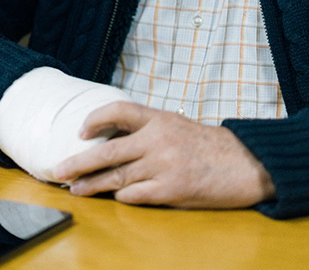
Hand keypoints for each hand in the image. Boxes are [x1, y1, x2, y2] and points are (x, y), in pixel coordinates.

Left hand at [52, 102, 274, 208]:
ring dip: (93, 185)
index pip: (118, 110)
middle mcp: (158, 140)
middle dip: (79, 162)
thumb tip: (114, 139)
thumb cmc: (213, 147)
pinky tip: (114, 198)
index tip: (80, 131)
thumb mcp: (179, 127)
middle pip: (108, 150)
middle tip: (58, 169)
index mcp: (160, 119)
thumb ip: (150, 130)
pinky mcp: (172, 190)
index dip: (96, 118)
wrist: (250, 164)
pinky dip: (123, 197)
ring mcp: (164, 166)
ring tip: (75, 189)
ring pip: (117, 177)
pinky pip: (137, 195)